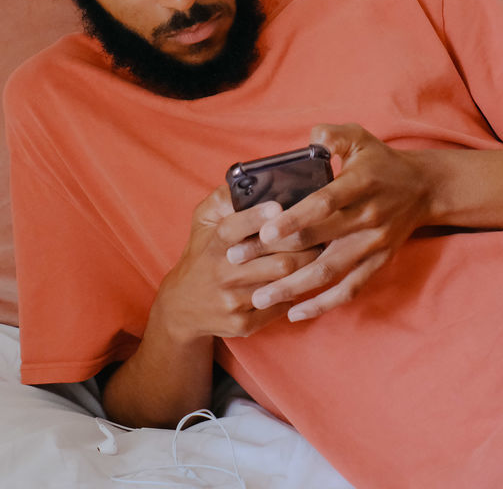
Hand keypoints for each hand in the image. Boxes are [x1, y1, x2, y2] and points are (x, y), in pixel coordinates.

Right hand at [151, 186, 322, 343]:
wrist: (183, 306)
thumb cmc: (203, 252)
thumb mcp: (204, 221)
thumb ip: (224, 199)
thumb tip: (250, 178)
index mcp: (214, 243)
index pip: (234, 228)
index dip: (257, 217)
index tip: (278, 207)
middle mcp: (222, 273)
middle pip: (275, 260)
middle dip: (302, 246)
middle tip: (320, 232)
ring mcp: (232, 301)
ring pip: (282, 284)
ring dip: (305, 268)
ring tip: (319, 252)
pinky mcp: (241, 325)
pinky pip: (279, 307)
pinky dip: (293, 293)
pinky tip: (300, 280)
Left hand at [237, 123, 436, 322]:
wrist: (424, 188)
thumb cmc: (381, 161)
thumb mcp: (360, 137)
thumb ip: (332, 135)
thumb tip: (309, 139)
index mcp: (360, 184)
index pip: (324, 204)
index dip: (295, 218)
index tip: (264, 231)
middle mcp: (368, 217)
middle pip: (318, 241)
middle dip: (276, 254)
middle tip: (237, 260)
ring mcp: (373, 244)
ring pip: (330, 272)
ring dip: (293, 288)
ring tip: (258, 297)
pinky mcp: (378, 263)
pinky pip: (349, 289)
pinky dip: (323, 304)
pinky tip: (294, 312)